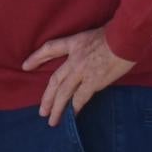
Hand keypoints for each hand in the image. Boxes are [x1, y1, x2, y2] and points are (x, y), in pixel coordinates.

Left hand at [21, 27, 135, 125]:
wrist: (126, 36)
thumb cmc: (118, 31)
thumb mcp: (97, 32)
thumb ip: (90, 45)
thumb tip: (93, 54)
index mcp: (74, 43)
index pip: (50, 48)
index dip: (37, 57)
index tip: (25, 66)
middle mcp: (74, 58)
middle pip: (55, 80)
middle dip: (47, 97)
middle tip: (42, 111)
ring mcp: (82, 71)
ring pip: (63, 92)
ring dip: (57, 108)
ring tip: (52, 120)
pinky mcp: (93, 81)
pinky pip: (80, 98)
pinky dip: (75, 108)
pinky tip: (72, 117)